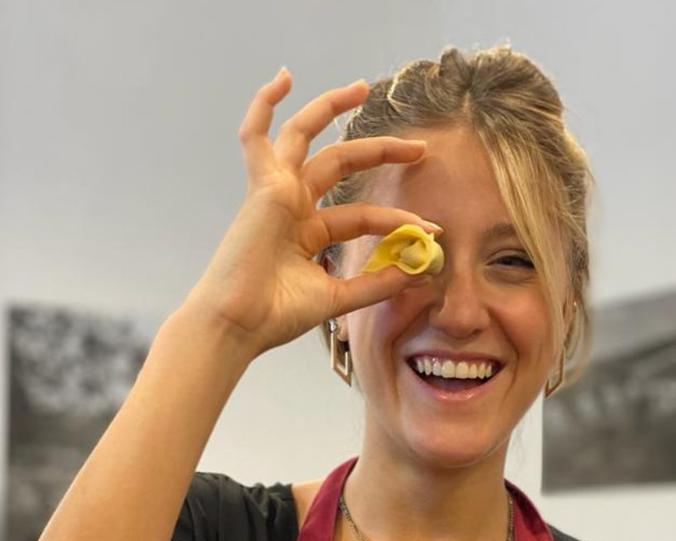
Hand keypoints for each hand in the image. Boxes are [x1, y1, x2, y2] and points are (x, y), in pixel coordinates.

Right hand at [182, 68, 440, 359]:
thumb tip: (418, 271)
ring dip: (330, 108)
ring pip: (305, 137)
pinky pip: (256, 137)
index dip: (397, 220)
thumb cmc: (277, 315)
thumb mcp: (337, 297)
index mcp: (308, 233)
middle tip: (420, 150)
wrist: (241, 324)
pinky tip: (284, 78)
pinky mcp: (263, 186)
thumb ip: (375, 283)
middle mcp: (293, 207)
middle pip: (340, 163)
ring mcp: (276, 193)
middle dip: (381, 153)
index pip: (361, 216)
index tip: (432, 231)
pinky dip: (264, 105)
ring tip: (362, 87)